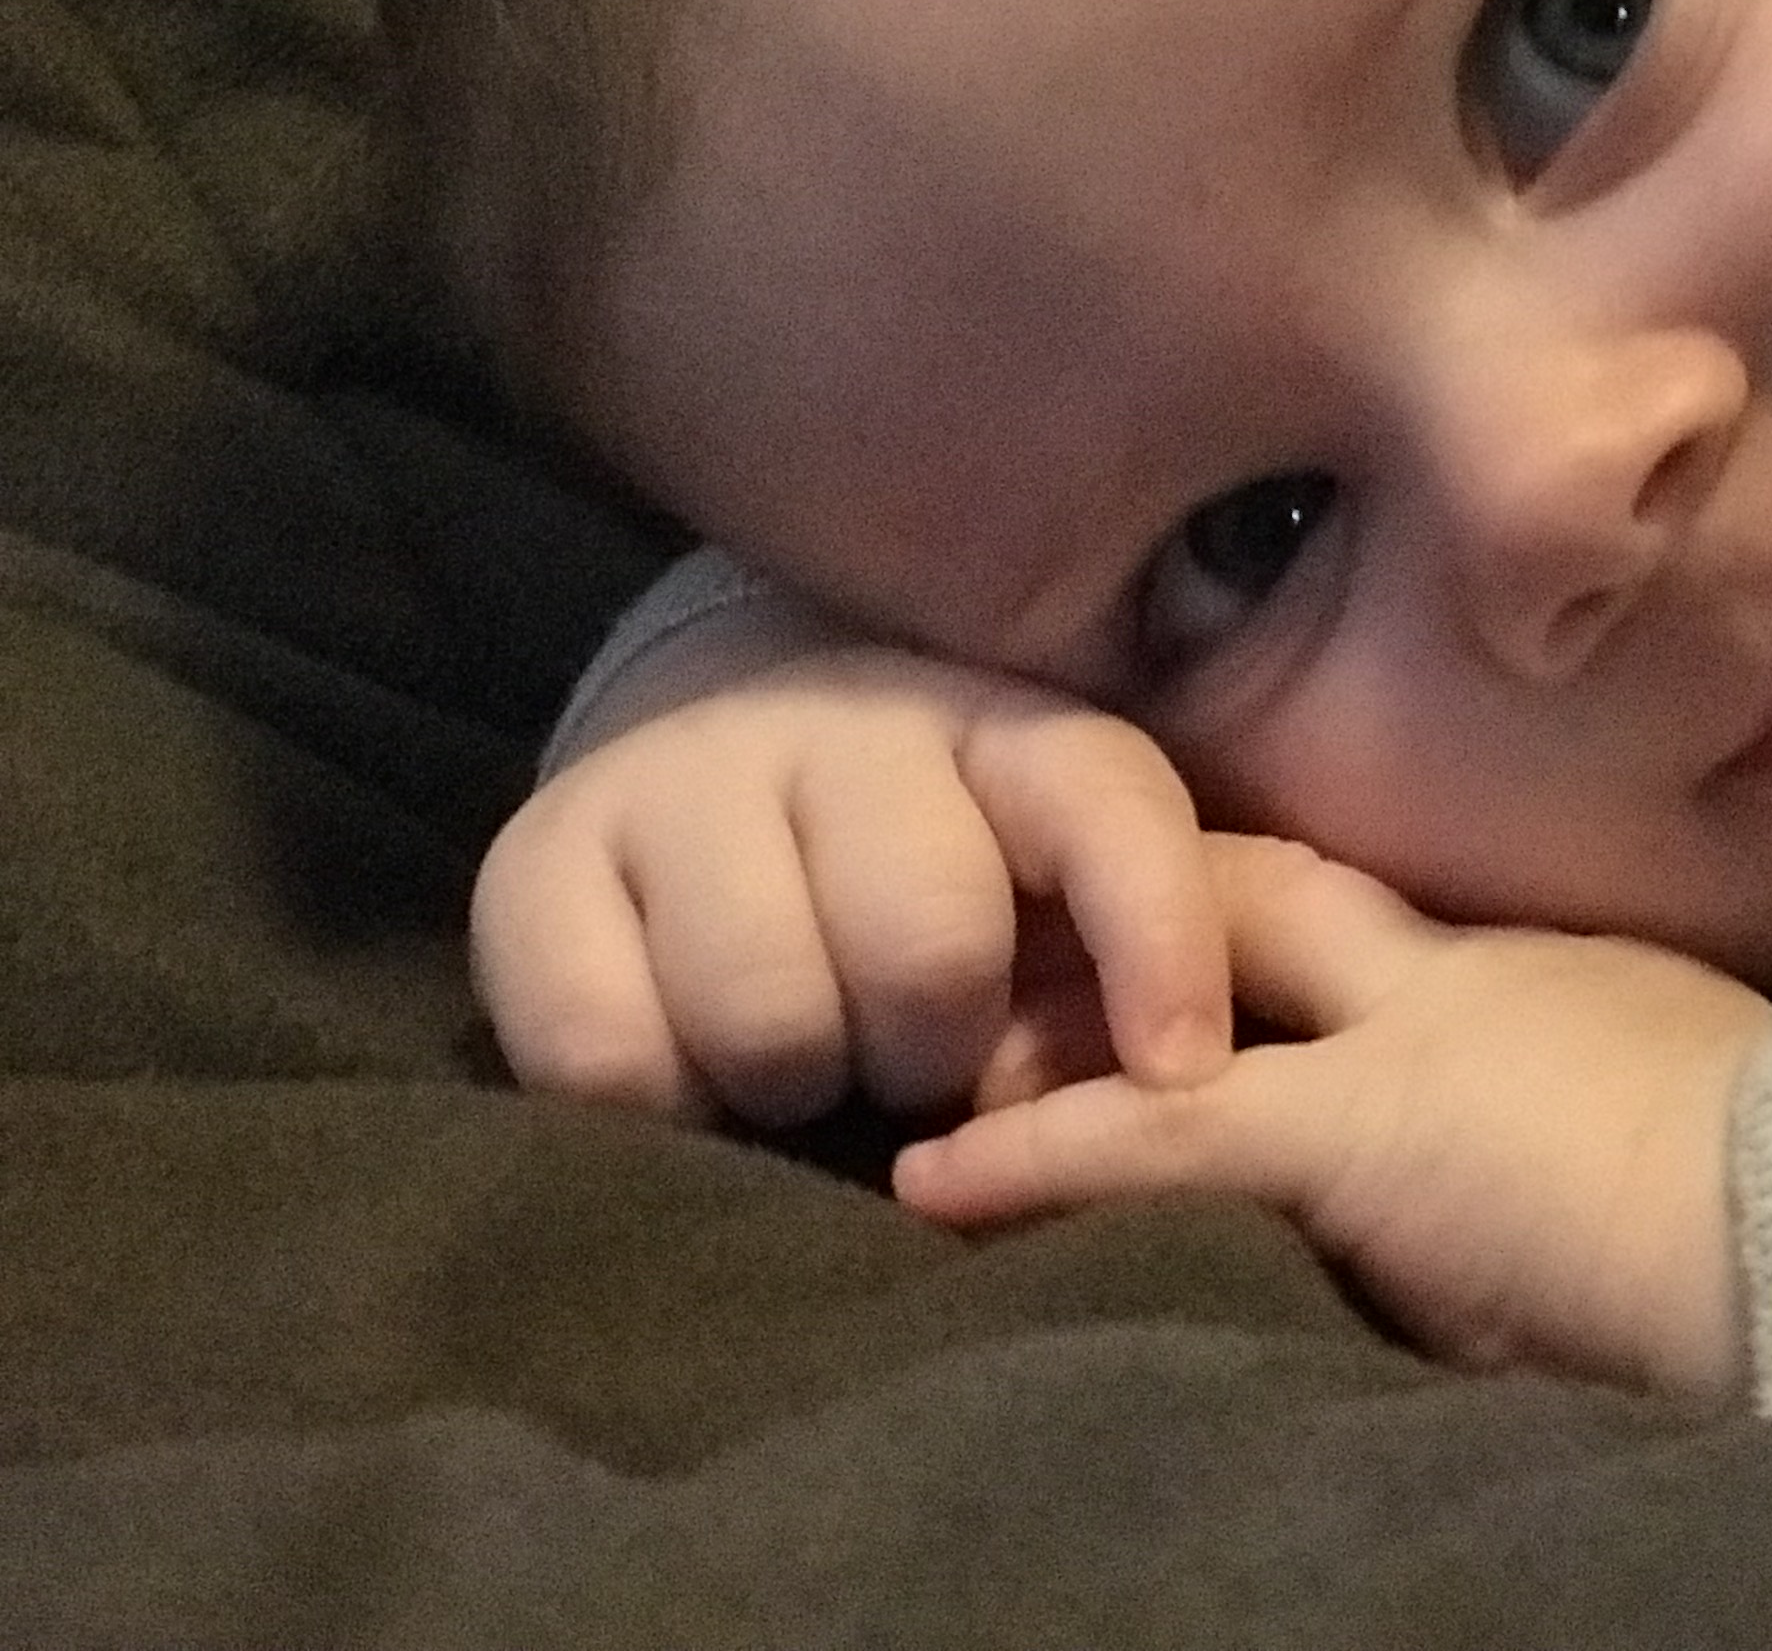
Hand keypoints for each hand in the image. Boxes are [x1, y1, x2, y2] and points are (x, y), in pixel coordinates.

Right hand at [472, 602, 1231, 1128]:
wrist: (706, 744)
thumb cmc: (934, 858)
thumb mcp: (1051, 875)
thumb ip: (1121, 948)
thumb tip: (1174, 1086)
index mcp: (1005, 724)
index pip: (1107, 809)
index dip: (1157, 941)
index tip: (1180, 1072)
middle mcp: (844, 720)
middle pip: (927, 940)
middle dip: (938, 1047)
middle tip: (915, 1060)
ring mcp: (682, 778)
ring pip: (768, 1008)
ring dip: (802, 1081)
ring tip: (805, 1060)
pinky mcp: (535, 863)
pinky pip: (608, 1053)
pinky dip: (664, 1105)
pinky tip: (688, 1073)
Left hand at [892, 834, 1771, 1401]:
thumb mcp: (1699, 1124)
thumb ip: (1600, 1118)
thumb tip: (1549, 1192)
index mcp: (1553, 974)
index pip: (1374, 915)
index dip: (1262, 910)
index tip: (1171, 919)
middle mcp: (1468, 976)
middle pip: (1272, 899)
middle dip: (1143, 910)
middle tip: (1014, 929)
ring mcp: (1411, 1040)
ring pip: (1190, 989)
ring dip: (1063, 1022)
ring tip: (937, 1058)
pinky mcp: (1367, 1135)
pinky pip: (1165, 1130)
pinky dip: (1042, 1153)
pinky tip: (937, 1182)